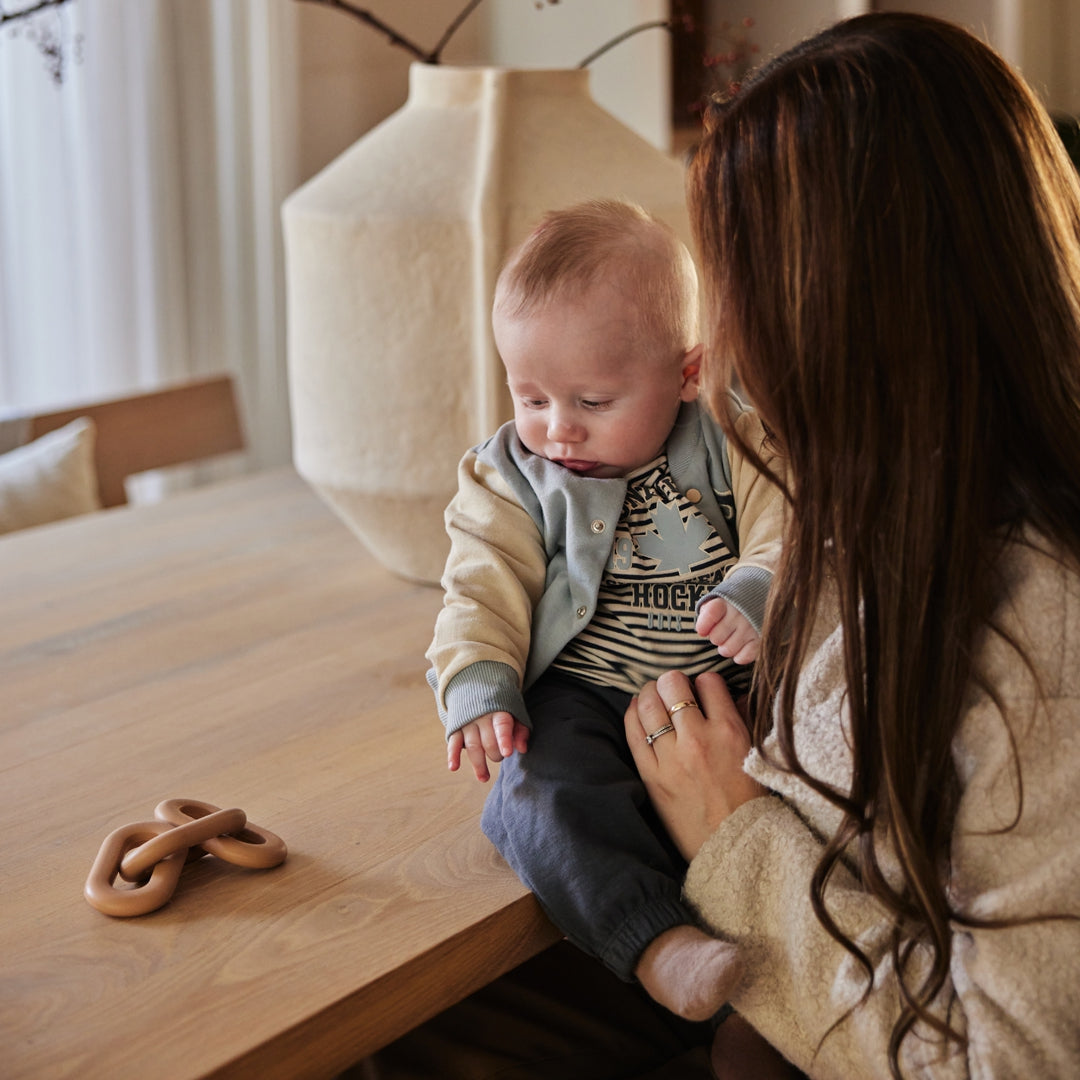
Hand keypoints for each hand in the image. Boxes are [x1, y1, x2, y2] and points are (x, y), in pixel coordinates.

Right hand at [447, 711, 529, 782]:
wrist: (476, 689)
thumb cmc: (502, 708)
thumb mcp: (515, 713)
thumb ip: (521, 731)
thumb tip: (522, 749)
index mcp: (499, 711)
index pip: (502, 725)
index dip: (504, 739)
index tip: (507, 753)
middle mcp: (481, 717)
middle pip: (487, 740)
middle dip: (495, 754)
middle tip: (501, 756)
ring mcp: (467, 723)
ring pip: (472, 745)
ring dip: (478, 764)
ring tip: (484, 778)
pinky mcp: (456, 729)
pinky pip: (453, 743)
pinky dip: (453, 755)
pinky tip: (454, 768)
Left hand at [625, 670, 765, 860]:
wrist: (732, 846)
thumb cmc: (749, 801)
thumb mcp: (755, 755)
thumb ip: (742, 719)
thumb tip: (731, 693)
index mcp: (729, 732)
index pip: (709, 682)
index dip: (705, 682)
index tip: (702, 690)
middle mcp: (698, 739)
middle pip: (674, 685)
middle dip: (673, 682)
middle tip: (674, 689)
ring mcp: (671, 757)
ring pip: (649, 704)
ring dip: (651, 692)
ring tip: (654, 694)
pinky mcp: (651, 775)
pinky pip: (633, 732)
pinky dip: (633, 713)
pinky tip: (637, 708)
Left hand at [696, 598, 759, 663]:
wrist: (765, 605)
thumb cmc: (737, 605)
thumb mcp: (722, 600)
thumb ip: (708, 611)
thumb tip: (701, 630)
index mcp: (727, 601)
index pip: (709, 615)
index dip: (703, 626)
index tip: (703, 630)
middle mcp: (739, 614)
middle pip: (715, 638)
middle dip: (717, 637)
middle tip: (725, 632)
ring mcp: (751, 628)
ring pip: (727, 650)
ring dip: (728, 648)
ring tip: (733, 640)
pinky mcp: (761, 641)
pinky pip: (743, 657)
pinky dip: (740, 656)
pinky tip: (742, 647)